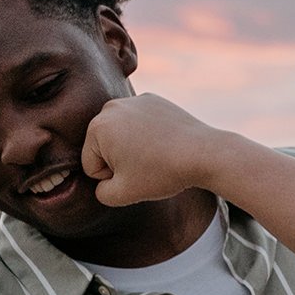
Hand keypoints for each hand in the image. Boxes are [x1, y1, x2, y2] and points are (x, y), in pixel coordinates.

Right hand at [81, 93, 234, 206]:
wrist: (203, 153)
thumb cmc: (161, 173)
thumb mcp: (122, 195)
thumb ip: (101, 193)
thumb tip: (102, 183)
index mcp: (97, 127)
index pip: (90, 165)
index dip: (111, 179)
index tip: (134, 175)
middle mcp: (111, 107)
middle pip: (103, 147)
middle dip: (120, 161)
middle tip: (146, 165)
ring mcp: (133, 100)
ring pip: (121, 135)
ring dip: (132, 148)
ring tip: (155, 155)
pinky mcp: (152, 100)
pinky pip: (139, 125)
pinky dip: (148, 135)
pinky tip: (164, 143)